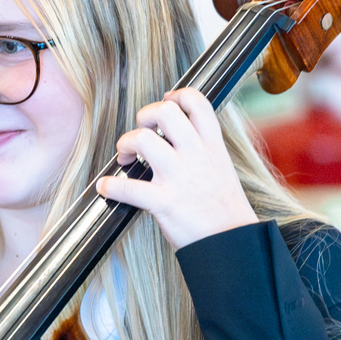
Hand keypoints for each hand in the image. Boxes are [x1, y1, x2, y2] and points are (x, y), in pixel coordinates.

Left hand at [96, 89, 258, 249]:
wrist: (234, 244)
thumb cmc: (224, 208)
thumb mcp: (222, 169)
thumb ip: (203, 149)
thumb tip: (177, 135)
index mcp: (212, 147)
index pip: (198, 102)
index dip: (178, 96)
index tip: (166, 101)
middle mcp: (196, 156)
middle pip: (165, 112)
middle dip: (145, 116)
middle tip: (141, 132)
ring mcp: (179, 178)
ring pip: (142, 139)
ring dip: (125, 144)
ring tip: (125, 158)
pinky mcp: (164, 202)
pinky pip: (128, 188)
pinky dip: (110, 186)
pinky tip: (107, 188)